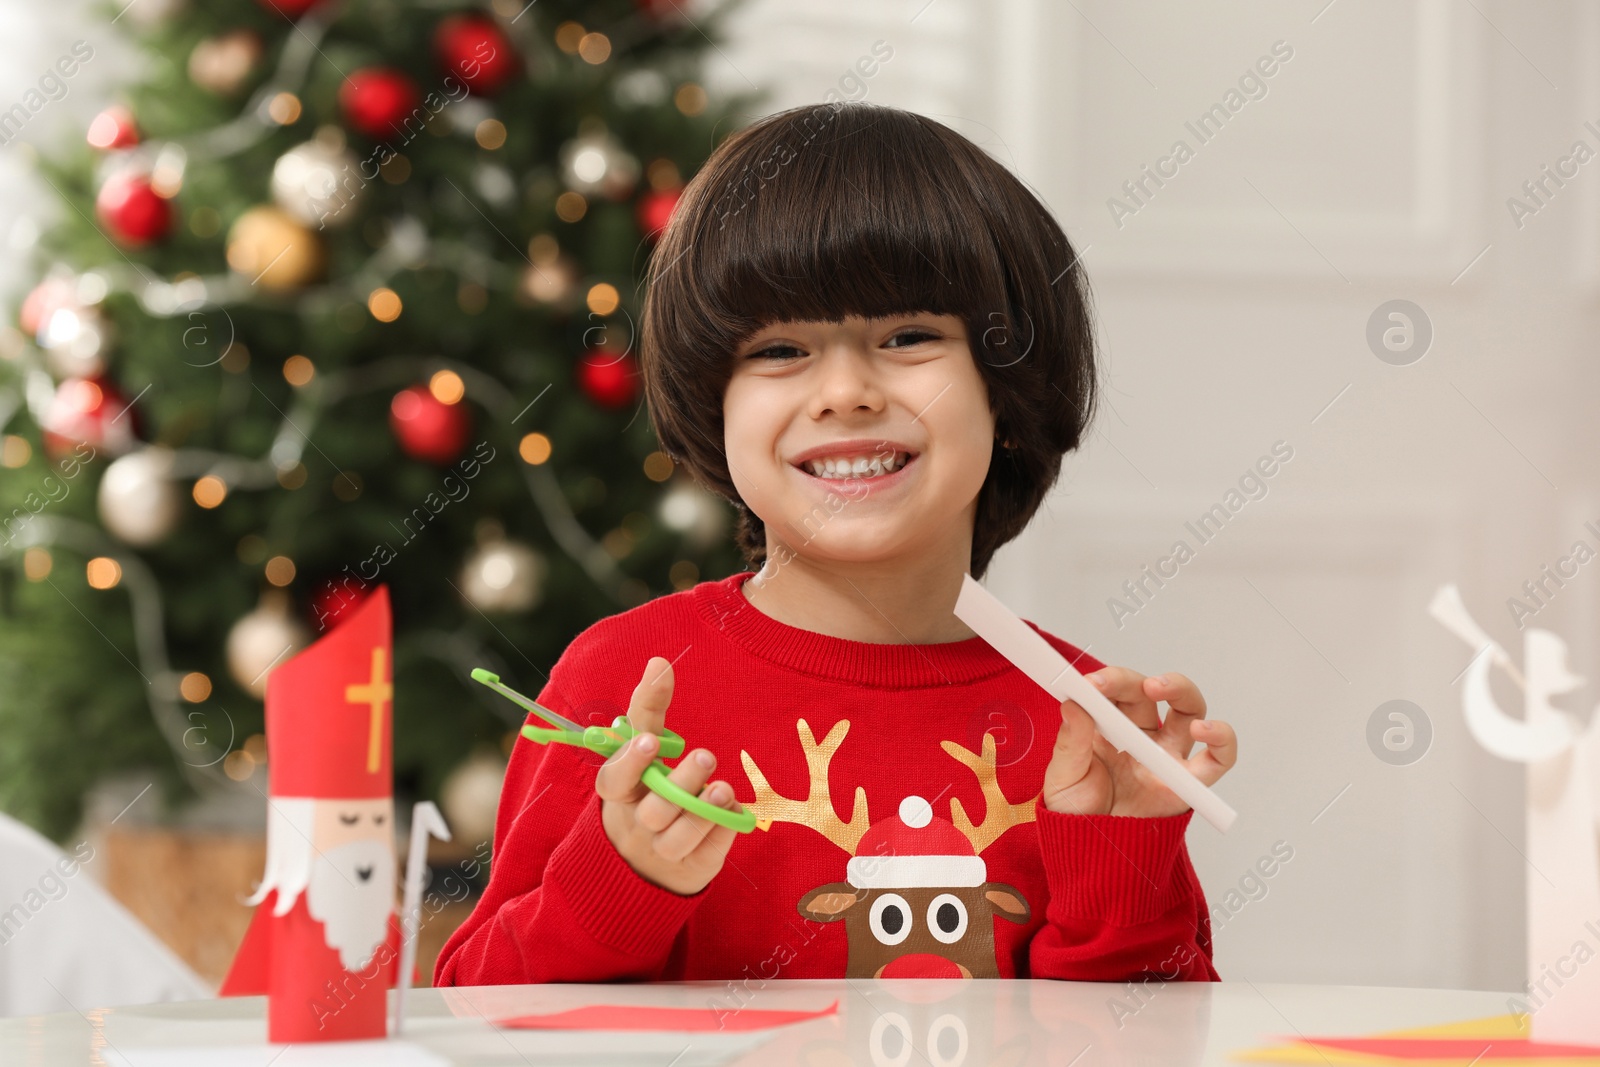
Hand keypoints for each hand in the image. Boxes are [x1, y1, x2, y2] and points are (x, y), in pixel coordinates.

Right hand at [595, 656, 742, 895]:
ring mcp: (661, 852)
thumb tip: (659, 661)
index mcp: (618, 794)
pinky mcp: (690, 869)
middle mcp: (635, 824)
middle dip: (680, 784)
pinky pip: (707, 854)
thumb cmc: (646, 789)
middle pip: (653, 811)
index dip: (629, 763)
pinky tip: (735, 810)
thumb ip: (648, 709)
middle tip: (705, 755)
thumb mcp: (642, 751)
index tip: (648, 741)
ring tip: (723, 788)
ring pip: (676, 839)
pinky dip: (722, 832)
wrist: (646, 861)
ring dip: (703, 812)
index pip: (614, 781)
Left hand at [1042, 668, 1236, 817]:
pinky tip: (1205, 731)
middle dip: (1142, 681)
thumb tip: (1073, 704)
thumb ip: (1071, 742)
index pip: (1116, 692)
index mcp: (1109, 727)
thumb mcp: (1064, 778)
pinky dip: (1222, 739)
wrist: (1094, 856)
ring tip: (1162, 689)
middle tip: (1127, 684)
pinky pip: (1217, 758)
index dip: (1108, 682)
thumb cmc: (1078, 813)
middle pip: (1153, 693)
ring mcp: (1168, 756)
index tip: (1090, 683)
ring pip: (1189, 709)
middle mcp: (1143, 734)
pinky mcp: (1189, 783)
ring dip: (1182, 691)